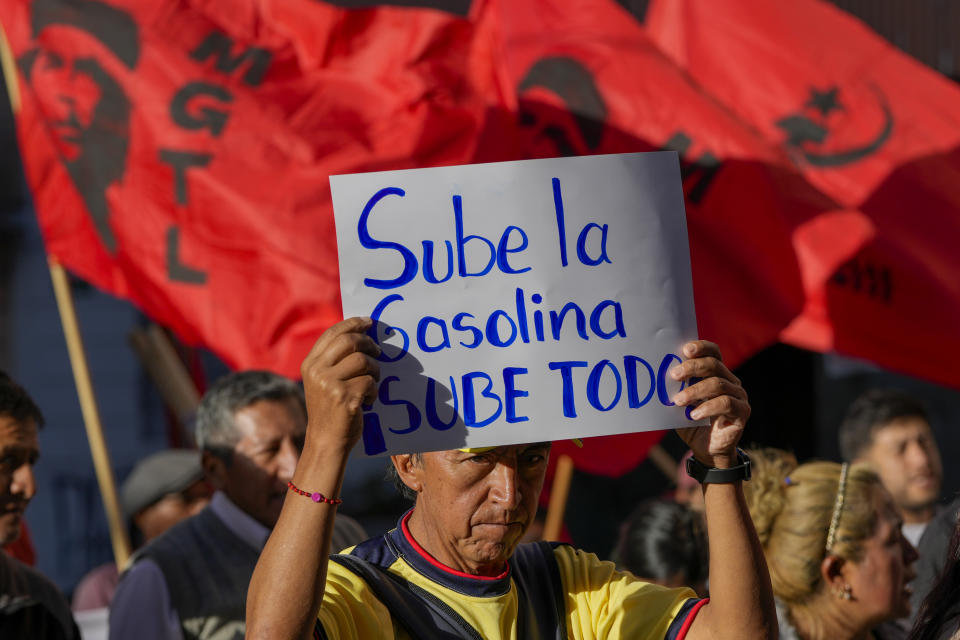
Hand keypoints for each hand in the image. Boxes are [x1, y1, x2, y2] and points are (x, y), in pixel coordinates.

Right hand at [300, 317, 380, 452]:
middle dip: (369, 343)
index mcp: (310, 364)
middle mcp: (317, 371)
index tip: (369, 322)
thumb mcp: (323, 381)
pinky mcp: (345, 397)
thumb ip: (334, 360)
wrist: (326, 441)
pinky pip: (370, 382)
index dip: (353, 324)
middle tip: (379, 351)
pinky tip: (368, 401)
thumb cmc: (330, 409)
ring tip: (372, 381)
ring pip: (363, 361)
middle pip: (349, 342)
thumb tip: (361, 335)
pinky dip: (374, 391)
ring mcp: (330, 384)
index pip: (332, 334)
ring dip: (375, 370)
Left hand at [671, 340, 749, 468]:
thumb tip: (656, 376)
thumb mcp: (680, 403)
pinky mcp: (743, 412)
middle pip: (714, 365)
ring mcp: (739, 395)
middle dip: (693, 367)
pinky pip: (726, 403)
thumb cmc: (691, 422)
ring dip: (695, 391)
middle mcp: (730, 381)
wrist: (706, 449)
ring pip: (718, 384)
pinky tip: (693, 415)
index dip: (701, 347)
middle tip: (674, 375)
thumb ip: (674, 389)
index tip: (685, 349)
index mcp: (716, 374)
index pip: (713, 353)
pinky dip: (707, 407)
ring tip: (678, 400)